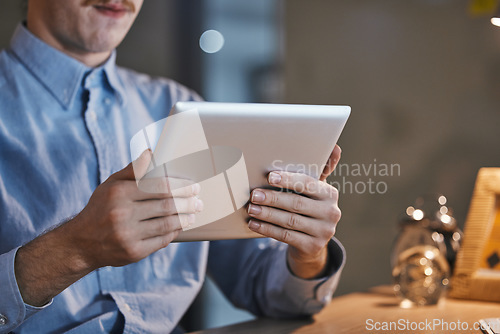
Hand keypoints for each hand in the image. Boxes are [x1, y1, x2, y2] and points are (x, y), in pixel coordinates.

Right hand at [70, 149, 202, 267]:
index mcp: (119, 192)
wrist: (81, 243)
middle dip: (188, 202)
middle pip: (167, 205)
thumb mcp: (110, 185)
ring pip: (167, 224)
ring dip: (185, 218)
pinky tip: (180, 226)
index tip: (194, 185)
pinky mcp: (133, 252)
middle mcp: (123, 213)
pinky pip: (162, 240)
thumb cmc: (100, 208)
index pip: (159, 186)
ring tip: (194, 213)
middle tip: (198, 200)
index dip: (181, 186)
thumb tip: (151, 152)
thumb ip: (133, 170)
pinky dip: (174, 232)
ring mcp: (128, 235)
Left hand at [247, 145, 341, 278]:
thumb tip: (335, 146)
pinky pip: (286, 236)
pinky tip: (254, 224)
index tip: (270, 177)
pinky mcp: (313, 247)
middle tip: (254, 194)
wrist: (312, 242)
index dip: (289, 180)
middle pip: (296, 203)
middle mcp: (331, 213)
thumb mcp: (314, 189)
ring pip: (289, 221)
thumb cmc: (308, 207)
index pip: (308, 184)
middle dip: (273, 198)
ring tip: (251, 208)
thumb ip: (320, 169)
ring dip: (267, 214)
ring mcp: (324, 232)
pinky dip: (267, 229)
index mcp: (330, 194)